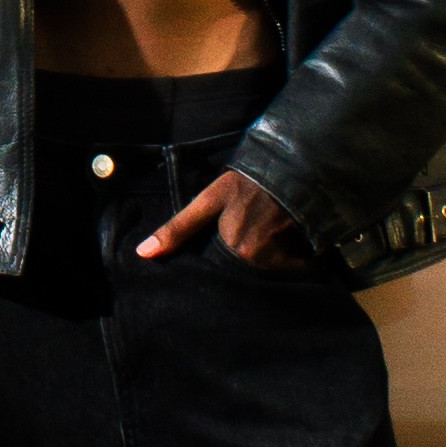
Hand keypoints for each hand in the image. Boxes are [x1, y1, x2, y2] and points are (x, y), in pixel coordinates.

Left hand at [137, 167, 312, 267]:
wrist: (292, 168)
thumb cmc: (247, 183)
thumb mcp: (209, 200)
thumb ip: (177, 229)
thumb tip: (143, 253)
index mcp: (237, 251)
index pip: (216, 275)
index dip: (211, 272)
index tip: (213, 259)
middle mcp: (262, 262)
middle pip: (241, 278)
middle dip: (235, 273)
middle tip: (236, 251)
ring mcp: (285, 260)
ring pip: (264, 276)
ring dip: (259, 269)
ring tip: (256, 249)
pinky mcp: (302, 256)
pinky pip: (288, 270)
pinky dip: (283, 265)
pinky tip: (276, 249)